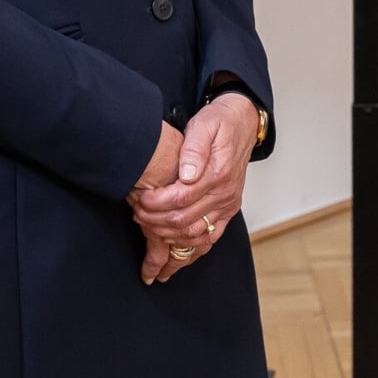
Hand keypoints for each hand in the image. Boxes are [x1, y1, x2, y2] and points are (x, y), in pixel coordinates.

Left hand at [127, 95, 260, 282]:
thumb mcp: (204, 125)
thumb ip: (194, 149)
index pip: (181, 199)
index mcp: (217, 174)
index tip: (138, 199)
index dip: (156, 203)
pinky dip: (190, 249)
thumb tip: (187, 174)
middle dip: (155, 222)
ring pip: (195, 236)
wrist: (241, 124)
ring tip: (147, 230)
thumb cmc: (219, 123)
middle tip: (136, 213)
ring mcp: (228, 206)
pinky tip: (174, 253)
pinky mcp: (228, 211)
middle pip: (184, 221)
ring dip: (168, 239)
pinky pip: (210, 239)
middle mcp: (225, 194)